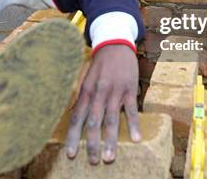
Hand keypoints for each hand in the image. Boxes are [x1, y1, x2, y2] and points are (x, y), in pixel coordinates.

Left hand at [65, 44, 140, 164]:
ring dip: (110, 140)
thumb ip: (83, 98)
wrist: (115, 43)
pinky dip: (133, 125)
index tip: (70, 154)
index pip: (77, 117)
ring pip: (111, 119)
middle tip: (92, 162)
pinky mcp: (129, 89)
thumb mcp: (86, 79)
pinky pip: (131, 110)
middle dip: (92, 144)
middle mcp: (98, 93)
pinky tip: (135, 139)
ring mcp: (114, 92)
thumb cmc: (99, 65)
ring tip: (109, 158)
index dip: (73, 137)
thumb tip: (77, 119)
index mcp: (85, 91)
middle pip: (93, 122)